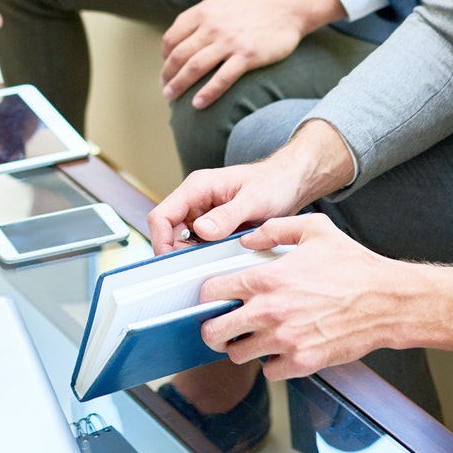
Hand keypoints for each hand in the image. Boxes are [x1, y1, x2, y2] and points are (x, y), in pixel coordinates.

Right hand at [146, 117, 354, 250]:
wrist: (290, 182)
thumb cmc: (274, 183)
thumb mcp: (253, 200)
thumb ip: (227, 216)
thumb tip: (201, 231)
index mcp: (197, 187)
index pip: (162, 215)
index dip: (162, 241)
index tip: (173, 262)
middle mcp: (195, 200)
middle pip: (169, 231)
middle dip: (177, 252)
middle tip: (197, 270)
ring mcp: (203, 213)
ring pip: (182, 240)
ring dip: (192, 254)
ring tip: (213, 264)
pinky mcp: (213, 224)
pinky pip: (199, 243)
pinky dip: (205, 254)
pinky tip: (221, 260)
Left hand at [160, 0, 344, 107]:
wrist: (287, 7)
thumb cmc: (253, 8)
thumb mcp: (220, 5)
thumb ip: (201, 19)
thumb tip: (181, 41)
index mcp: (203, 12)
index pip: (171, 38)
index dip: (164, 58)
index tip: (166, 70)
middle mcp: (212, 26)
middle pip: (178, 55)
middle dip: (167, 75)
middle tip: (166, 90)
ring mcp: (230, 41)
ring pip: (195, 67)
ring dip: (179, 85)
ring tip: (172, 98)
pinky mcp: (248, 55)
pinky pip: (222, 78)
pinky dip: (207, 93)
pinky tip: (198, 104)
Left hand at [195, 214, 452, 379]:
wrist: (388, 301)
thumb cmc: (355, 266)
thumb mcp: (314, 230)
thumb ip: (274, 229)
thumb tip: (247, 240)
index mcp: (267, 279)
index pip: (211, 292)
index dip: (207, 296)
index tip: (213, 298)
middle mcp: (270, 312)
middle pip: (215, 332)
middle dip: (214, 329)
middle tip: (223, 326)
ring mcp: (285, 340)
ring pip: (238, 355)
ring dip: (242, 347)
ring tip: (255, 338)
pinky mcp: (303, 362)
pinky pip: (270, 371)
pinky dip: (272, 364)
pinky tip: (283, 349)